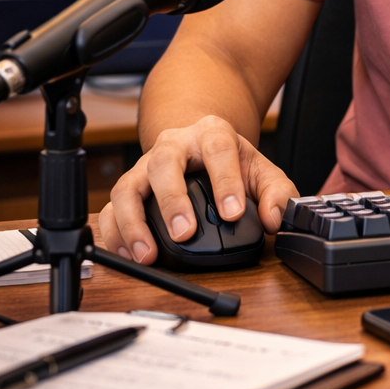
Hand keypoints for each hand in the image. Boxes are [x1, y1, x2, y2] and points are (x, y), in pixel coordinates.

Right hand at [98, 115, 297, 263]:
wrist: (199, 145)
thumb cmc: (231, 162)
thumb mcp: (261, 171)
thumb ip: (277, 192)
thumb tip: (273, 217)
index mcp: (211, 134)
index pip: (218, 149)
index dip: (225, 180)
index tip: (232, 212)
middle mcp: (172, 144)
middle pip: (164, 163)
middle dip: (172, 200)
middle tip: (184, 233)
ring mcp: (145, 165)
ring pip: (128, 186)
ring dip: (133, 222)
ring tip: (148, 254)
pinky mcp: (129, 187)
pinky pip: (112, 208)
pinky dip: (115, 233)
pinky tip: (130, 254)